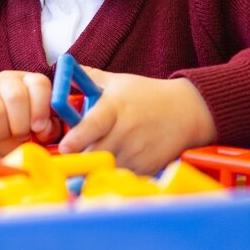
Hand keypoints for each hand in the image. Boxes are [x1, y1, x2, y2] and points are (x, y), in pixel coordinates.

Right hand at [0, 70, 58, 165]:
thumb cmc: (12, 135)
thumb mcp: (34, 134)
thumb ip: (47, 130)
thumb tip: (46, 128)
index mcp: (29, 83)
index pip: (39, 83)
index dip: (41, 107)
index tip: (38, 128)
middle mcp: (7, 79)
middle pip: (17, 96)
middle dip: (20, 125)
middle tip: (18, 135)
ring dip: (1, 132)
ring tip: (1, 134)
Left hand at [56, 68, 215, 173]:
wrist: (187, 112)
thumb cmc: (147, 96)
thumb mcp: (118, 82)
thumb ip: (88, 78)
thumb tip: (62, 71)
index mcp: (114, 109)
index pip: (93, 125)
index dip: (77, 138)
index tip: (65, 147)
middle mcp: (125, 132)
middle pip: (95, 154)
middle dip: (80, 157)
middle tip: (72, 157)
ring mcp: (137, 153)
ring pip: (106, 169)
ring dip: (95, 168)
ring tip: (93, 160)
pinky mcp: (146, 168)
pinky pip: (121, 177)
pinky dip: (113, 175)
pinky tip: (113, 165)